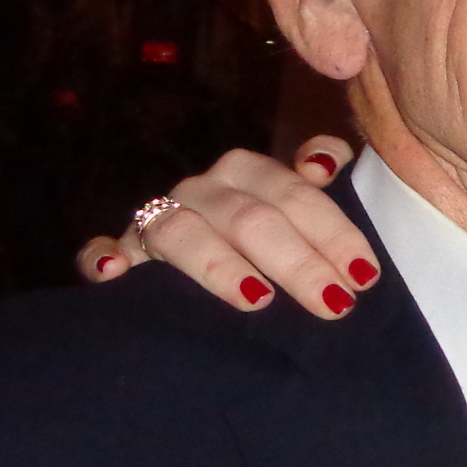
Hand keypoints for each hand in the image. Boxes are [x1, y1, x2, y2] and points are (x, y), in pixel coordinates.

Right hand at [76, 136, 374, 319]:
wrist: (194, 275)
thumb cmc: (260, 244)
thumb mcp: (295, 212)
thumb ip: (314, 185)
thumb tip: (325, 162)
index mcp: (249, 172)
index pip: (297, 194)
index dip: (333, 231)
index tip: (365, 275)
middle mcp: (203, 190)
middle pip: (251, 218)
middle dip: (297, 261)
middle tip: (334, 304)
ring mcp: (155, 219)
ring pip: (183, 231)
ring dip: (219, 265)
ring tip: (257, 300)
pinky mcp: (117, 253)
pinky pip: (102, 250)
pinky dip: (105, 257)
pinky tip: (118, 273)